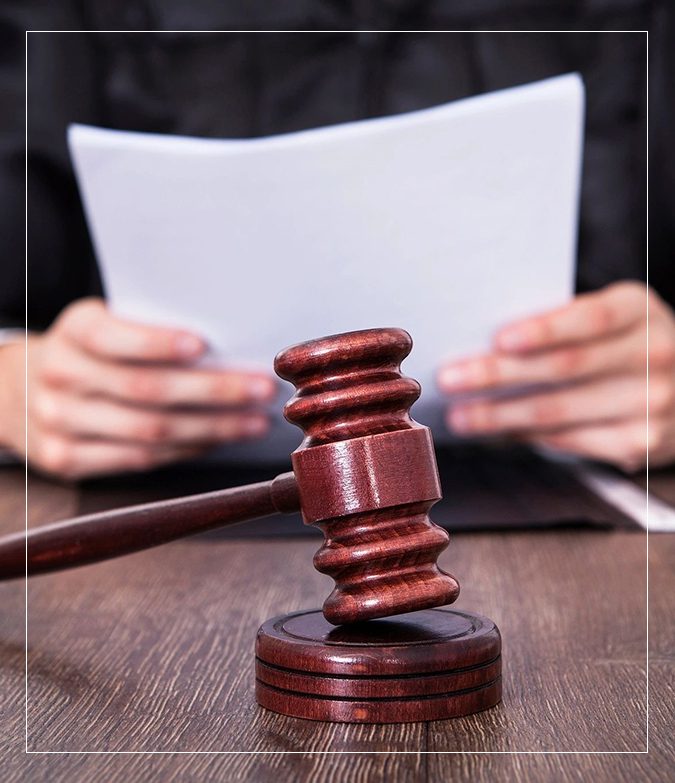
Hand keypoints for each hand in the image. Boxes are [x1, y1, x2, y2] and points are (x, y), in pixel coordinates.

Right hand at [0, 298, 275, 479]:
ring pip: (148, 432)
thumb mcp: (101, 325)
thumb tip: (228, 348)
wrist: (14, 390)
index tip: (202, 345)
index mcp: (73, 332)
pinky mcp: (65, 459)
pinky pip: (139, 459)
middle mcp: (59, 376)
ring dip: (212, 428)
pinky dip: (186, 450)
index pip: (112, 337)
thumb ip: (146, 330)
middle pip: (145, 390)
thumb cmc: (86, 353)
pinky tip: (218, 440)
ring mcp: (58, 422)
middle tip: (260, 390)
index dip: (156, 343)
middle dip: (213, 391)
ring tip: (254, 422)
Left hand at [437, 282, 674, 471]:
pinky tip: (497, 432)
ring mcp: (650, 403)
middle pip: (563, 368)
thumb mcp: (611, 318)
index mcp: (639, 310)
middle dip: (498, 375)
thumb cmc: (626, 343)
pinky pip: (569, 440)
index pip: (589, 319)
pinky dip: (526, 436)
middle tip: (450, 379)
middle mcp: (653, 354)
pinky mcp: (639, 442)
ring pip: (558, 412)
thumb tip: (486, 344)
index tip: (499, 340)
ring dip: (500, 416)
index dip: (544, 330)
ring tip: (460, 416)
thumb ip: (564, 323)